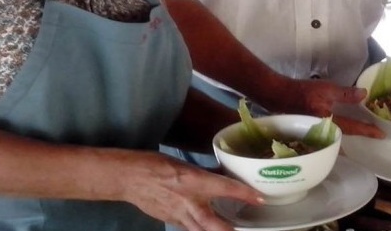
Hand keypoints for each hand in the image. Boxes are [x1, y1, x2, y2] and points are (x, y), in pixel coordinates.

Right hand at [119, 151, 260, 230]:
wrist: (130, 178)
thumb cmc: (158, 165)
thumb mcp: (187, 166)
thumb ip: (206, 175)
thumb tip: (223, 177)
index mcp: (196, 182)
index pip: (227, 189)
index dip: (246, 194)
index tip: (261, 199)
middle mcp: (191, 203)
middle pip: (216, 226)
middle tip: (243, 228)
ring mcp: (180, 216)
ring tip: (230, 229)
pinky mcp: (172, 222)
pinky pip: (190, 229)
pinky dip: (200, 229)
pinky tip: (206, 226)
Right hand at [274, 77, 383, 138]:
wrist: (278, 95)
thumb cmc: (303, 92)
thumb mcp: (327, 89)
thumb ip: (346, 94)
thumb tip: (364, 95)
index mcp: (330, 123)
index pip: (353, 128)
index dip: (368, 131)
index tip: (382, 135)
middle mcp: (324, 132)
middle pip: (347, 136)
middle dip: (361, 134)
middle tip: (375, 132)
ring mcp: (317, 133)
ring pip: (339, 136)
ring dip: (351, 132)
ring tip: (364, 128)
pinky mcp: (312, 131)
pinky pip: (330, 133)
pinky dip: (340, 130)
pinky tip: (344, 124)